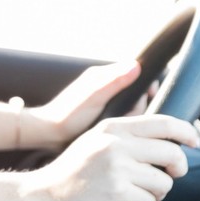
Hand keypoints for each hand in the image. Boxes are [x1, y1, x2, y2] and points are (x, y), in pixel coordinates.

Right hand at [19, 115, 199, 200]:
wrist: (45, 193)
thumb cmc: (73, 171)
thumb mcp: (97, 140)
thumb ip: (126, 136)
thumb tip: (166, 141)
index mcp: (114, 127)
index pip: (164, 123)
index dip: (186, 132)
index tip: (194, 142)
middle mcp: (116, 143)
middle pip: (171, 153)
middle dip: (178, 169)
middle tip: (171, 176)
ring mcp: (116, 167)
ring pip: (163, 181)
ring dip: (159, 193)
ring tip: (143, 195)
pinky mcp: (115, 191)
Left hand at [23, 60, 142, 148]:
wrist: (49, 134)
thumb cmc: (67, 115)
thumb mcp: (92, 97)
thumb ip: (113, 82)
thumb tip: (136, 66)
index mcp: (103, 76)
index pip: (136, 74)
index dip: (147, 85)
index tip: (150, 95)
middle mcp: (105, 86)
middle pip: (136, 93)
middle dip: (137, 105)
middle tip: (126, 114)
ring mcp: (105, 101)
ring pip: (131, 107)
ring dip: (131, 116)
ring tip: (118, 123)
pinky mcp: (103, 116)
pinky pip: (123, 117)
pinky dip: (123, 123)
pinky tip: (115, 130)